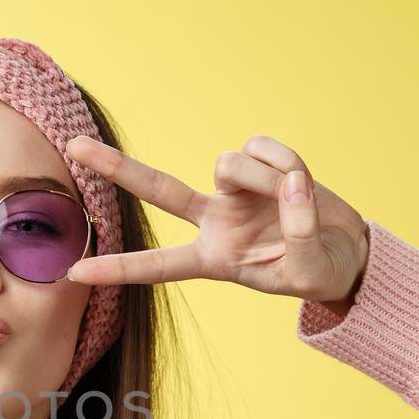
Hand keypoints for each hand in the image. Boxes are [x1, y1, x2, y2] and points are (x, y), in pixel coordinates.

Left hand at [63, 134, 369, 307]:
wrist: (347, 251)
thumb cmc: (319, 271)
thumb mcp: (310, 272)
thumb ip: (301, 233)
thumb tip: (290, 184)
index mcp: (213, 258)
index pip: (158, 266)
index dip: (118, 270)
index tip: (75, 272)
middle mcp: (214, 220)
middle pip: (158, 189)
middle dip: (115, 167)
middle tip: (71, 146)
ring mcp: (234, 190)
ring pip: (230, 163)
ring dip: (267, 176)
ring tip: (297, 198)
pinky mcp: (259, 164)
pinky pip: (263, 147)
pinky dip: (286, 159)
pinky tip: (300, 180)